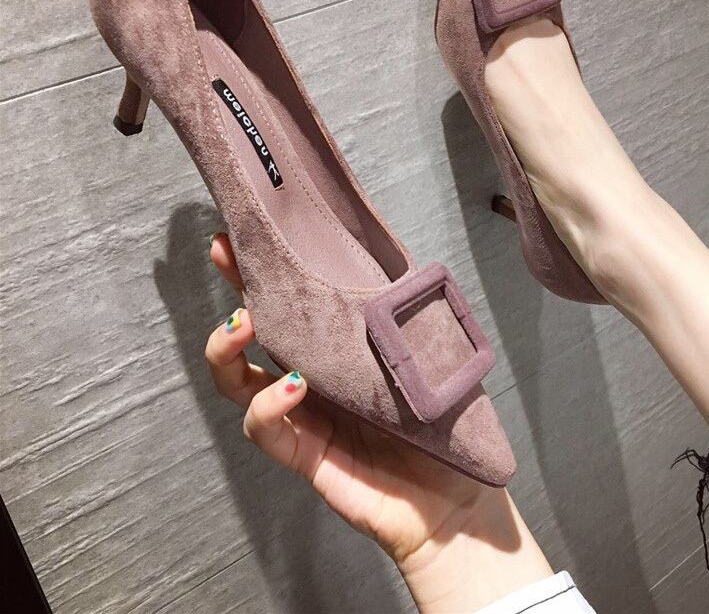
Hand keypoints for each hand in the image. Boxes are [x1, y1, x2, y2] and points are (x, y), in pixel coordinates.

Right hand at [206, 233, 551, 611]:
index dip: (259, 274)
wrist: (457, 495)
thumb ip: (404, 314)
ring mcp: (303, 417)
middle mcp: (311, 378)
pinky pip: (264, 429)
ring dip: (230, 351)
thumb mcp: (429, 353)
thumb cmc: (446, 420)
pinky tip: (292, 387)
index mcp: (336, 350)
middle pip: (252, 337)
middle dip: (233, 294)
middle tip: (225, 260)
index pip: (291, 306)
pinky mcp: (304, 455)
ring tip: (245, 324)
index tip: (235, 239)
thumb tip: (390, 259)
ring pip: (239, 384)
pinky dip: (268, 405)